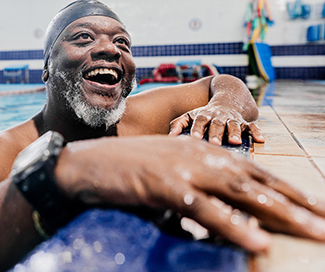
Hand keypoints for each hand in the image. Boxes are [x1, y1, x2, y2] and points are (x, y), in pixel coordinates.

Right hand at [55, 135, 324, 252]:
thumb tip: (220, 210)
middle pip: (257, 181)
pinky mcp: (166, 187)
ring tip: (314, 232)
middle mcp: (199, 155)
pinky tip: (259, 241)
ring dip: (280, 214)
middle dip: (296, 202)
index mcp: (201, 150)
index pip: (253, 170)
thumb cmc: (129, 168)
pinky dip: (234, 226)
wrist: (90, 162)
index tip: (314, 204)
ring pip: (241, 192)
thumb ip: (197, 186)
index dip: (286, 188)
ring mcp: (184, 170)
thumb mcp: (169, 172)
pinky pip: (206, 210)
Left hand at [169, 105, 264, 144]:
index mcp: (204, 115)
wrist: (226, 99)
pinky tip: (260, 140)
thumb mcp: (190, 116)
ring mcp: (232, 119)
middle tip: (214, 144)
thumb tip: (169, 137)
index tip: (193, 138)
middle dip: (216, 133)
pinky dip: (256, 132)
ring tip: (235, 142)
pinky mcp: (244, 122)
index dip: (197, 129)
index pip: (199, 121)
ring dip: (235, 132)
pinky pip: (252, 126)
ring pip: (234, 124)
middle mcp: (218, 116)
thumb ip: (178, 124)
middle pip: (217, 124)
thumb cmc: (204, 115)